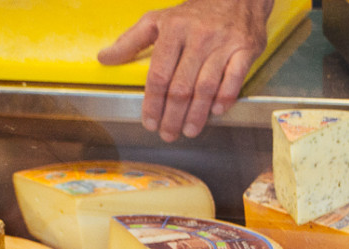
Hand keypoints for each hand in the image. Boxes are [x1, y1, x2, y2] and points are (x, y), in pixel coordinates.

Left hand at [98, 0, 272, 142]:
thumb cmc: (194, 13)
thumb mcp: (158, 20)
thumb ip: (130, 41)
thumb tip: (104, 58)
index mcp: (173, 30)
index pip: (158, 75)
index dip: (152, 103)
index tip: (149, 122)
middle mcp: (198, 36)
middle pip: (181, 87)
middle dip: (172, 116)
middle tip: (167, 134)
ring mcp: (223, 43)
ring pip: (206, 87)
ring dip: (196, 115)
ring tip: (188, 131)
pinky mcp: (245, 49)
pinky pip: (234, 79)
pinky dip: (224, 98)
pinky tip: (215, 112)